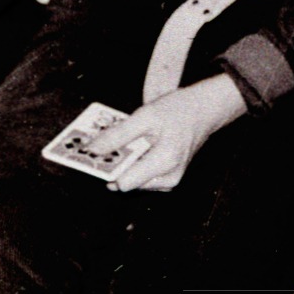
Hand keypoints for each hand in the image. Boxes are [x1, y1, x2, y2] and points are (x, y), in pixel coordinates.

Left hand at [87, 74, 247, 192]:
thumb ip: (117, 136)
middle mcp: (168, 178)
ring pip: (131, 179)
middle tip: (98, 144)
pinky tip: (130, 144)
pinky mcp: (167, 177)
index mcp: (164, 162)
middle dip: (111, 164)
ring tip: (117, 140)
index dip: (105, 169)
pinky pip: (140, 174)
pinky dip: (131, 161)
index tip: (88, 157)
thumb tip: (92, 150)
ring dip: (120, 161)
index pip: (123, 183)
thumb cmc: (177, 111)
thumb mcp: (144, 116)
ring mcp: (168, 180)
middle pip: (126, 181)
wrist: (204, 110)